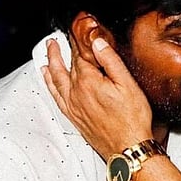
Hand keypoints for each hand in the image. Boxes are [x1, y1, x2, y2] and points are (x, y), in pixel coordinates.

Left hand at [41, 36, 153, 156]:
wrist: (127, 148)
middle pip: (65, 66)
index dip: (77, 42)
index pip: (79, 55)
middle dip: (60, 51)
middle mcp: (76, 93)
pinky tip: (48, 80)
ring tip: (48, 53)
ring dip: (51, 64)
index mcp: (89, 81)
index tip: (75, 32)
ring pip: (56, 80)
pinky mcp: (73, 117)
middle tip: (55, 40)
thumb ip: (111, 61)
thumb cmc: (132, 120)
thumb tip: (98, 43)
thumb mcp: (127, 84)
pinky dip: (49, 84)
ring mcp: (73, 106)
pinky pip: (55, 96)